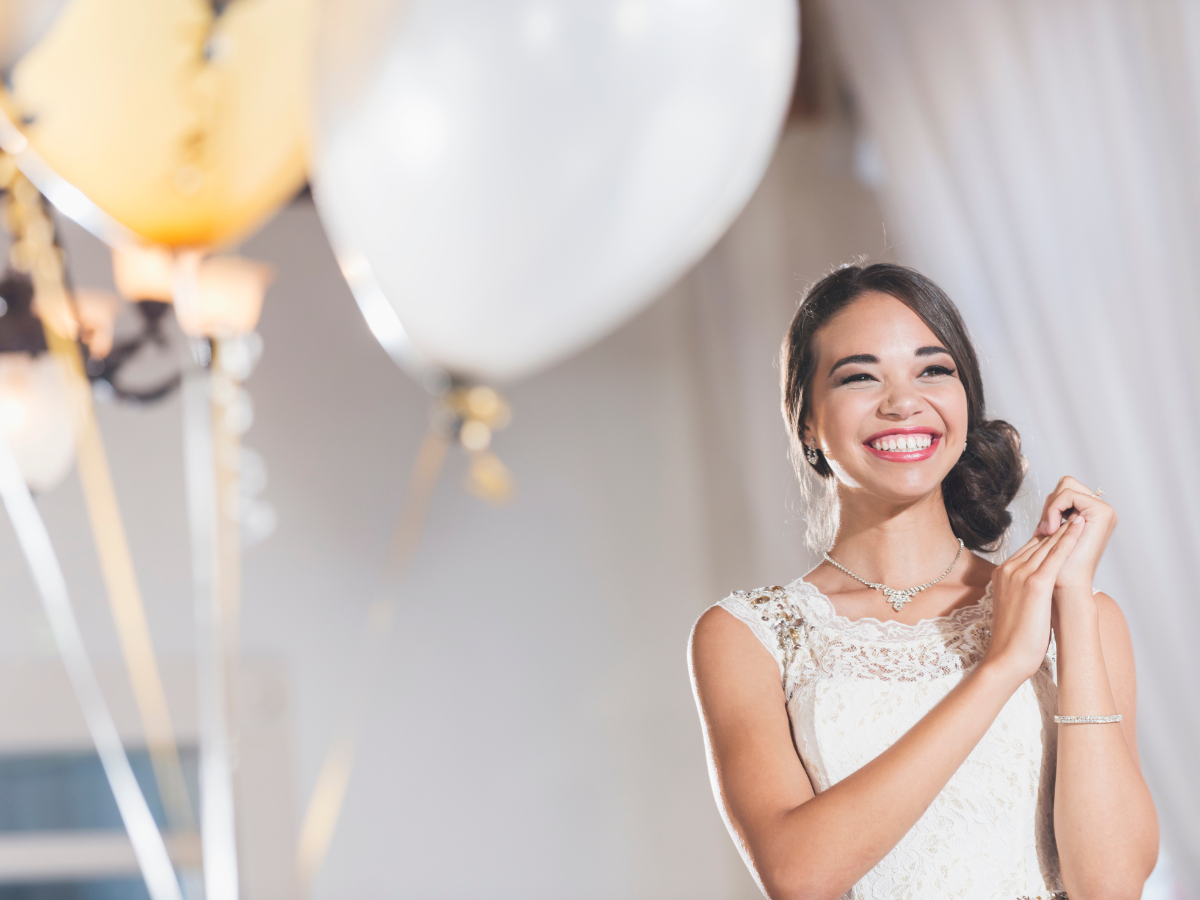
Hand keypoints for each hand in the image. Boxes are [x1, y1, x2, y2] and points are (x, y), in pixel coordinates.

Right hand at [985, 516, 1085, 681]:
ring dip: (1064, 527)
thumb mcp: (1013, 605)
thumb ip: (1021, 589)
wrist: (1006, 656)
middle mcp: (1009, 568)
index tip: (1061, 528)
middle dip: (1056, 528)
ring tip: (1079, 513)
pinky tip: (1079, 527)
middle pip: (1036, 542)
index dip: (1046, 537)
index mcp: (1002, 573)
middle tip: (1073, 514)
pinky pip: (1055, 555)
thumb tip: (1038, 587)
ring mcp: (1020, 574)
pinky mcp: (1035, 583)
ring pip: (1046, 544)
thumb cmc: (1012, 638)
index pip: (1027, 548)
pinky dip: (1068, 538)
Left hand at [1035, 475, 1116, 593]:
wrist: (1067, 585)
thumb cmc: (1057, 565)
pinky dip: (1054, 509)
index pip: (1064, 490)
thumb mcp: (1054, 535)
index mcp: (1093, 514)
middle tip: (1044, 531)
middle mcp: (1103, 510)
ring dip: (1050, 508)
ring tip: (1047, 532)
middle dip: (1050, 505)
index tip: (1041, 532)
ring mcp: (1105, 510)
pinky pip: (1068, 494)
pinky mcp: (1102, 512)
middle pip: (1066, 483)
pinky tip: (1051, 530)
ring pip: (1066, 486)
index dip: (1049, 507)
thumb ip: (1056, 516)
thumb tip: (1049, 499)